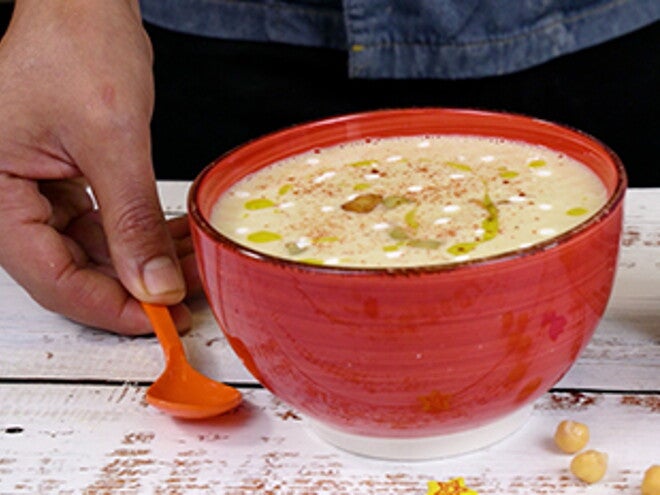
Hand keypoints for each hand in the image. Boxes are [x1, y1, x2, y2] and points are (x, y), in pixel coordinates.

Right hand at [0, 0, 198, 333]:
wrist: (86, 6)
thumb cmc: (77, 45)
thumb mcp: (110, 139)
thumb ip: (131, 220)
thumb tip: (156, 285)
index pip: (52, 279)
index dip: (110, 306)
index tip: (160, 319)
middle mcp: (7, 199)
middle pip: (71, 272)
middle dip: (134, 286)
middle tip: (186, 294)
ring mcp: (36, 193)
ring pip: (91, 253)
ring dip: (144, 263)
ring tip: (192, 265)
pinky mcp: (64, 183)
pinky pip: (102, 226)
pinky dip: (139, 236)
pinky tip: (176, 241)